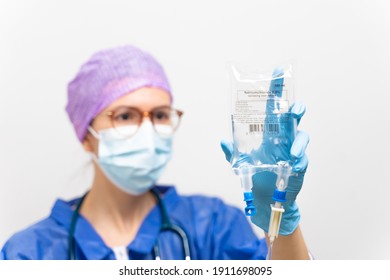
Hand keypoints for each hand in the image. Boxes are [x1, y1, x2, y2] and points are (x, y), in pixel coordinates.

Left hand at [221, 67, 308, 234]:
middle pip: (292, 118)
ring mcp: (292, 152)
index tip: (279, 72)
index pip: (273, 107)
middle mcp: (282, 139)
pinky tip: (295, 162)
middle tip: (295, 108)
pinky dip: (300, 160)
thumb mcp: (239, 162)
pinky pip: (302, 161)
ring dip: (300, 140)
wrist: (264, 201)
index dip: (276, 90)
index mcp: (268, 133)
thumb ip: (231, 151)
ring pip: (301, 137)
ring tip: (293, 150)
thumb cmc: (255, 176)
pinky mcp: (298, 168)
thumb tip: (222, 141)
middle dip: (296, 110)